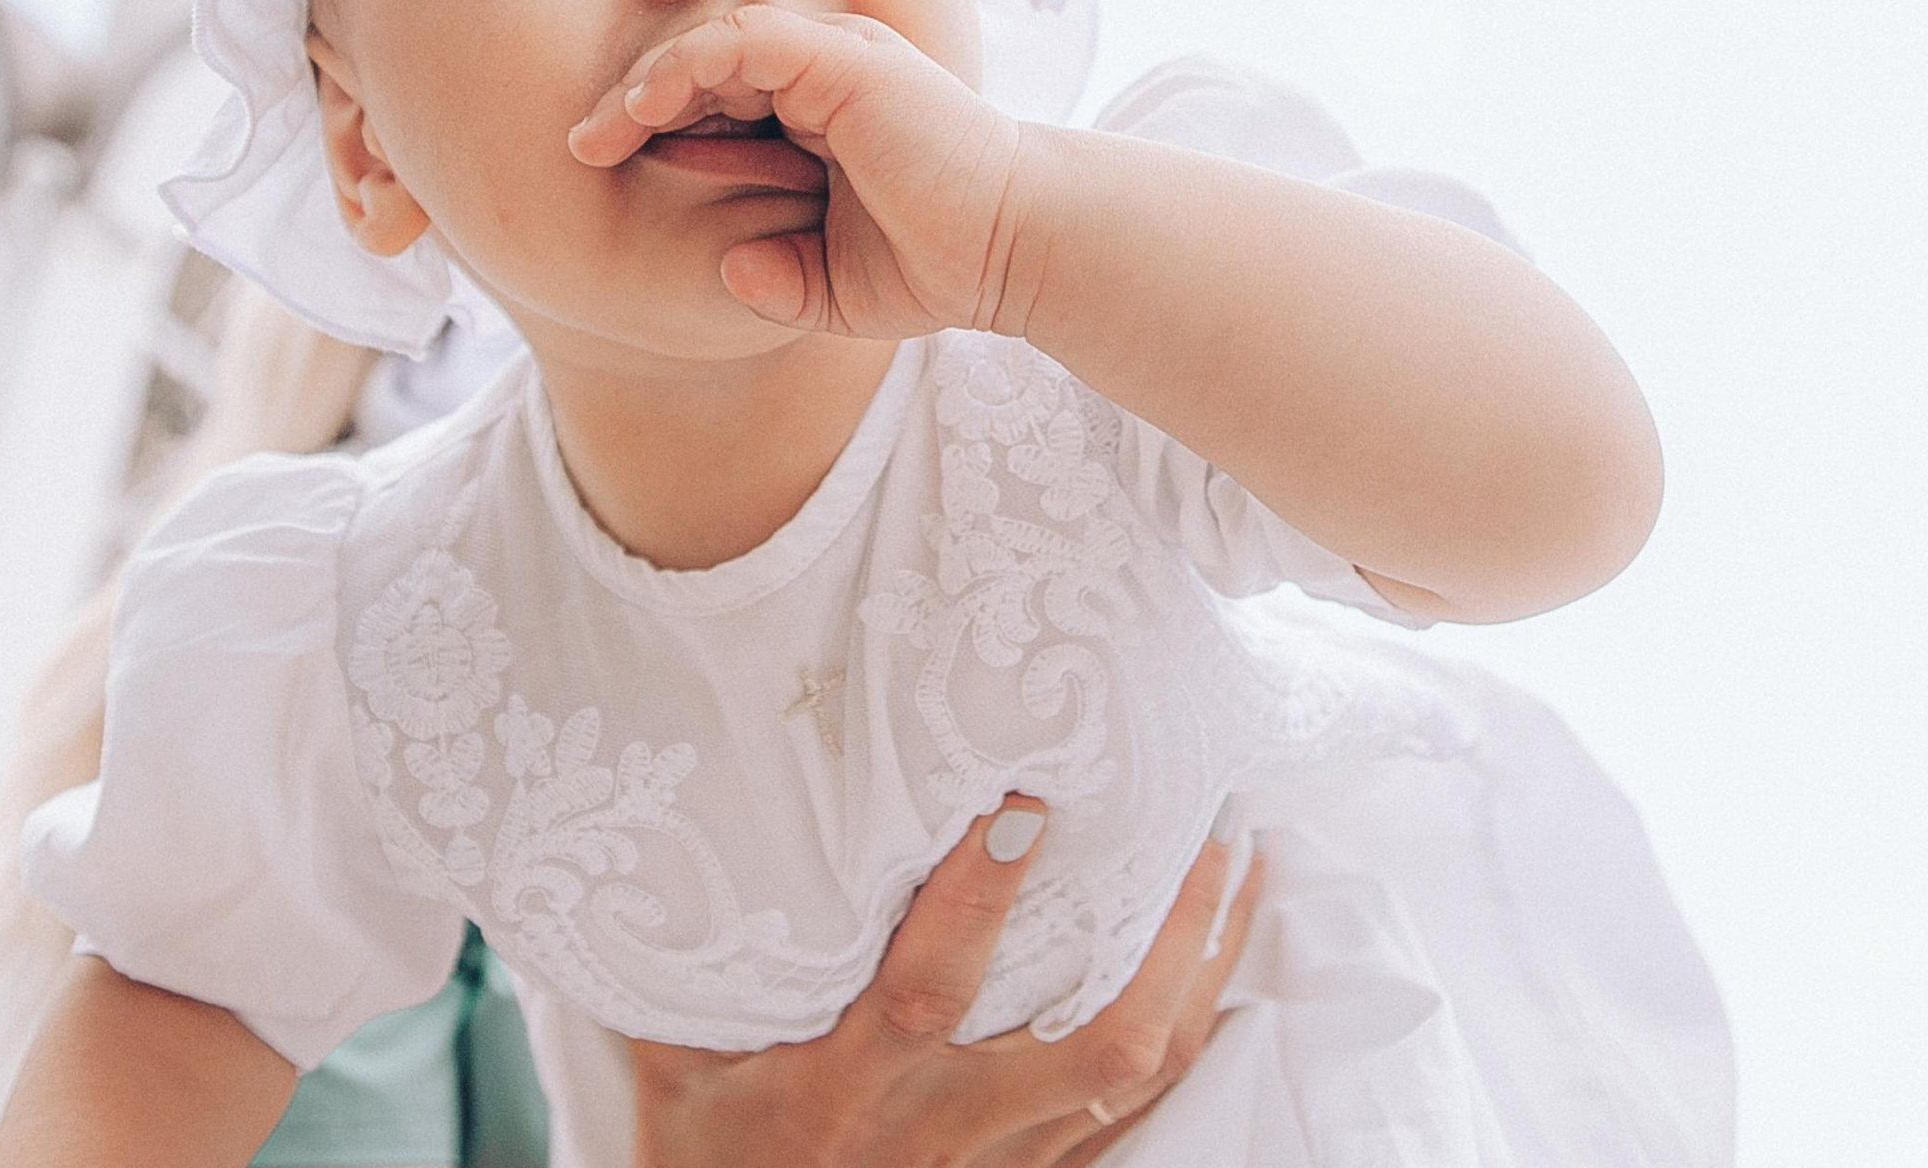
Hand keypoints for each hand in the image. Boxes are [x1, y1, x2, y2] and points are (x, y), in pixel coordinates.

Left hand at [568, 4, 1029, 339]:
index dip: (655, 120)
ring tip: (600, 130)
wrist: (1015, 249)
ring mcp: (838, 58)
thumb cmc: (942, 260)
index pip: (720, 93)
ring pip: (717, 39)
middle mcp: (827, 72)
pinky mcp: (847, 59)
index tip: (598, 161)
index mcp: (824, 108)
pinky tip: (649, 106)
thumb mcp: (834, 283)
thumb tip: (726, 267)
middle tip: (581, 144)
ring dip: (649, 79)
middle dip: (636, 97)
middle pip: (707, 60)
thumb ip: (777, 277)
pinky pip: (747, 40)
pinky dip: (691, 64)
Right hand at [628, 796, 1262, 1167]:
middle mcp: (946, 1121)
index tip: (1025, 801)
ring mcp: (1004, 1154)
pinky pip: (1135, 1104)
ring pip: (1136, 1069)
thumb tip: (708, 795)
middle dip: (1164, 934)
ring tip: (1244, 859)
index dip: (977, 900)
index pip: (929, 990)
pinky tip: (1219, 950)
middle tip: (1213, 822)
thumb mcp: (683, 1046)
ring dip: (1202, 965)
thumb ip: (711, 941)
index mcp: (853, 1082)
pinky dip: (1189, 1020)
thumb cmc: (709, 1139)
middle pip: (1093, 1043)